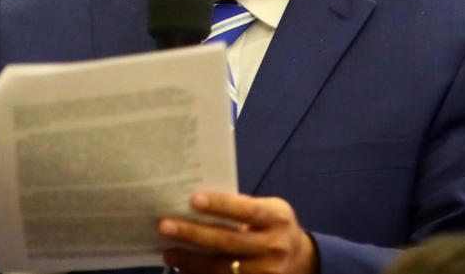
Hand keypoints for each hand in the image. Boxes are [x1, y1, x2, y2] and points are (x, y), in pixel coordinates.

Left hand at [158, 191, 316, 273]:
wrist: (299, 258)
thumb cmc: (271, 226)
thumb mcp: (266, 209)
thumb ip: (239, 206)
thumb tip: (194, 203)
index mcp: (276, 218)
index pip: (246, 210)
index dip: (220, 205)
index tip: (193, 199)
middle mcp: (274, 246)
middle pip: (229, 242)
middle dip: (194, 234)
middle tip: (165, 226)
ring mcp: (267, 272)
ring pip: (223, 268)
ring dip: (191, 260)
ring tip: (169, 252)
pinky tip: (184, 268)